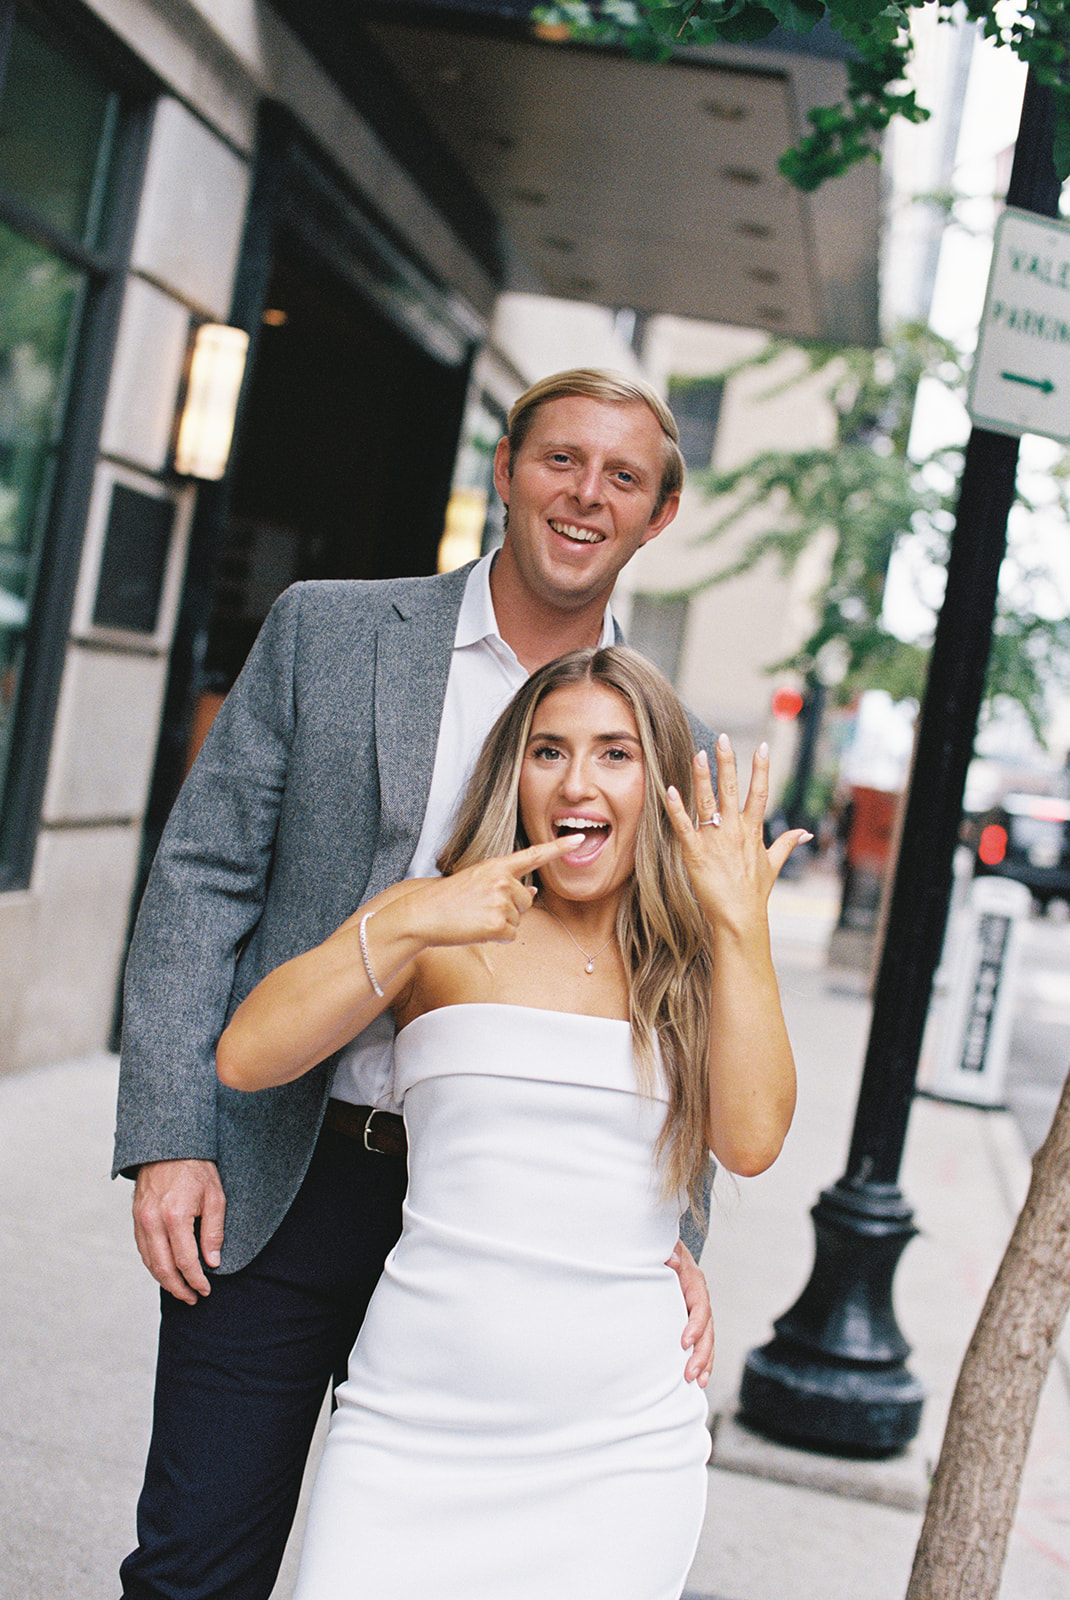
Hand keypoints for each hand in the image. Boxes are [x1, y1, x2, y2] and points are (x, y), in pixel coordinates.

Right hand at [132, 1158, 225, 1303]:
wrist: (169, 1148)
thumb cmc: (197, 1170)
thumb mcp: (215, 1197)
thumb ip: (213, 1232)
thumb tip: (212, 1262)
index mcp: (175, 1216)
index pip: (185, 1261)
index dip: (196, 1280)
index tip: (205, 1290)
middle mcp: (153, 1221)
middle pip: (163, 1268)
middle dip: (179, 1288)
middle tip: (193, 1298)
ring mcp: (141, 1220)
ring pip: (150, 1262)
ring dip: (165, 1281)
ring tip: (181, 1291)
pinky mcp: (135, 1218)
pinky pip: (143, 1249)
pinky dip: (154, 1265)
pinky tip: (166, 1271)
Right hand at [405, 835, 584, 950]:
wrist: (423, 913)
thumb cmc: (448, 898)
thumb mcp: (478, 881)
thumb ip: (506, 883)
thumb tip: (534, 894)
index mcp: (496, 865)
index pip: (533, 855)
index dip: (558, 848)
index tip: (580, 838)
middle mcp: (502, 880)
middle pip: (527, 900)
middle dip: (510, 909)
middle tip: (480, 908)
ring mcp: (501, 902)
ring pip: (518, 919)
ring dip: (501, 923)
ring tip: (475, 917)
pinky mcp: (498, 924)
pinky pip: (510, 935)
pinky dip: (496, 937)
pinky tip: (477, 928)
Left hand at [666, 736, 810, 933]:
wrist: (740, 917)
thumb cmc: (754, 893)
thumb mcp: (773, 865)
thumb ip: (787, 843)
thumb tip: (806, 834)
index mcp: (753, 830)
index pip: (759, 792)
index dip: (760, 768)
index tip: (761, 746)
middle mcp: (735, 830)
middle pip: (731, 789)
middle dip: (727, 762)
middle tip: (722, 738)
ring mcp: (715, 840)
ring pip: (707, 802)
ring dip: (702, 777)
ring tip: (698, 754)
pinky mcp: (696, 852)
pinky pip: (685, 826)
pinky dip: (677, 808)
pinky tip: (670, 790)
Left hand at [667, 1241, 713, 1386]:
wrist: (661, 1250)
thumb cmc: (659, 1250)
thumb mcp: (663, 1247)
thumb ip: (668, 1253)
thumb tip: (672, 1260)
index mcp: (693, 1281)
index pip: (700, 1305)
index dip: (695, 1324)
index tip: (685, 1342)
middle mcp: (699, 1298)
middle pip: (707, 1328)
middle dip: (701, 1352)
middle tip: (690, 1374)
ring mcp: (696, 1311)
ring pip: (707, 1339)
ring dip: (704, 1362)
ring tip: (698, 1382)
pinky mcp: (690, 1321)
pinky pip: (700, 1343)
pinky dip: (701, 1361)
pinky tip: (698, 1380)